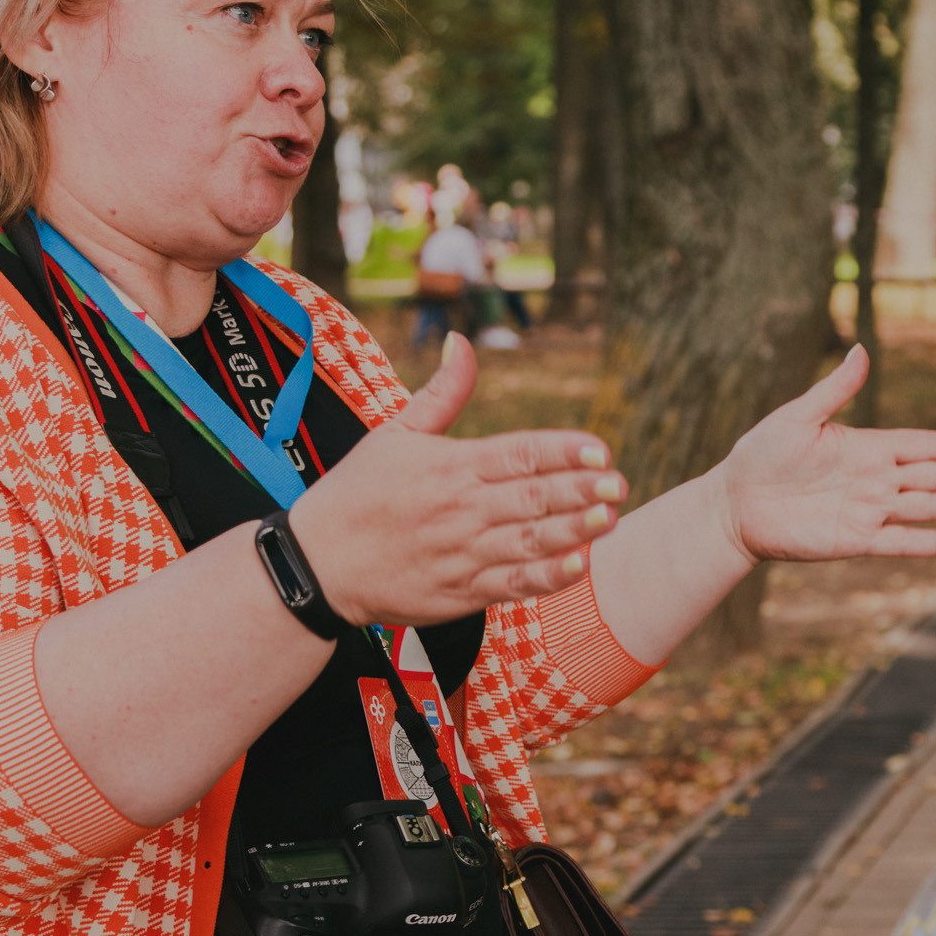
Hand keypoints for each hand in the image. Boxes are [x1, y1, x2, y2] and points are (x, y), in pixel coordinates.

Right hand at [288, 335, 626, 624]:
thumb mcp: (392, 433)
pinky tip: (579, 565)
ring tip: (610, 520)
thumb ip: (441, 393)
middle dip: (579, 490)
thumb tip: (464, 342)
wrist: (317, 564)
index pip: (517, 452)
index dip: (562, 450)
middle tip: (619, 483)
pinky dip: (546, 577)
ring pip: (529, 541)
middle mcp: (460, 509)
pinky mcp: (460, 593)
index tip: (599, 448)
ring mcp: (461, 554)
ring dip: (573, 531)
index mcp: (449, 466)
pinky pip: (512, 583)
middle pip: (531, 496)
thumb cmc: (357, 493)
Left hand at [708, 346, 935, 563]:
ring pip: (926, 507)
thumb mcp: (797, 417)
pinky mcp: (853, 541)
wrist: (733, 504)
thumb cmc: (760, 455)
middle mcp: (875, 480)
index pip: (925, 446)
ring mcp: (867, 511)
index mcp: (867, 447)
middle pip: (935, 477)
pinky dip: (930, 542)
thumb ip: (834, 390)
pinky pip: (900, 542)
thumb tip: (861, 350)